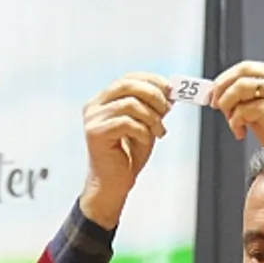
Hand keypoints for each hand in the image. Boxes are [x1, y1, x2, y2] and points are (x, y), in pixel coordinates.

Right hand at [80, 72, 172, 228]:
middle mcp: (94, 106)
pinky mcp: (95, 134)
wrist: (114, 184)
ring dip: (151, 117)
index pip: (128, 78)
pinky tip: (146, 141)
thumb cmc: (129, 155)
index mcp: (104, 100)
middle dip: (153, 94)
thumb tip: (170, 90)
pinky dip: (143, 131)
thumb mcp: (145, 125)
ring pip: (129, 104)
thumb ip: (153, 107)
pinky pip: (126, 123)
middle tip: (167, 109)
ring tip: (159, 132)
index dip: (151, 80)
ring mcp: (92, 119)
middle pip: (126, 85)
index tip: (170, 90)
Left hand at [210, 61, 263, 165]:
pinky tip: (240, 132)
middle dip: (222, 88)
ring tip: (232, 121)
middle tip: (215, 104)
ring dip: (228, 105)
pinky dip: (235, 122)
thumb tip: (220, 94)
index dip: (226, 78)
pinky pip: (243, 109)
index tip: (214, 91)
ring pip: (240, 87)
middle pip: (242, 71)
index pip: (247, 67)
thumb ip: (248, 98)